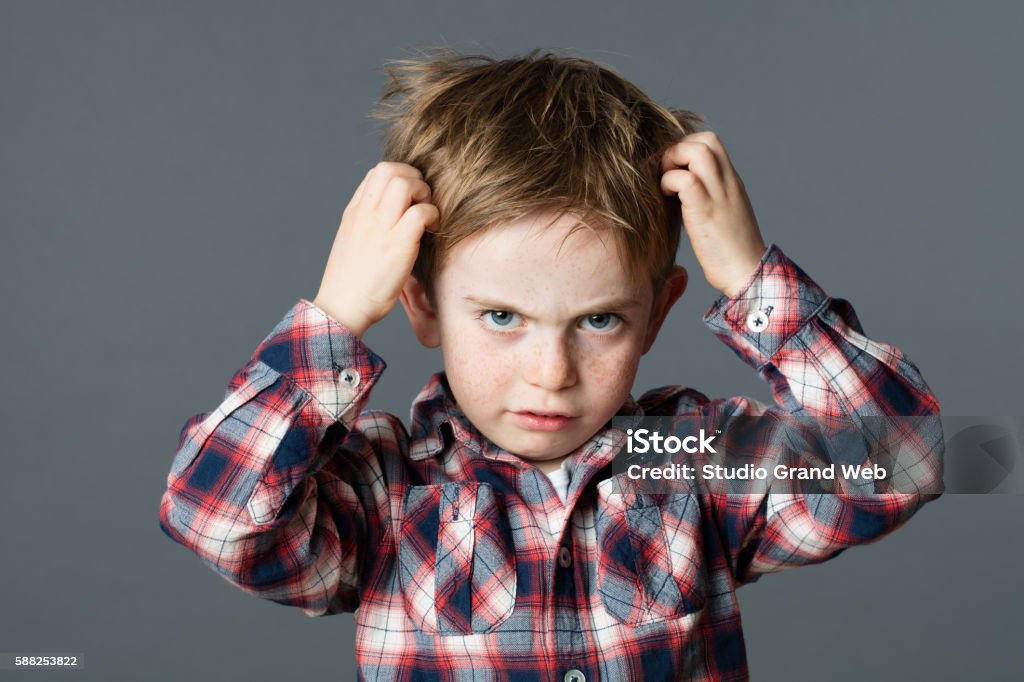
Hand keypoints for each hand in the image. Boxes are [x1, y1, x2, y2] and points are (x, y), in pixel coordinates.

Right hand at [313, 162, 438, 336]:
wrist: (342, 308)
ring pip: (404, 183)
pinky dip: (432, 215)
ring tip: (427, 215)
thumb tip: (391, 215)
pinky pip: (420, 212)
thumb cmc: (351, 282)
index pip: (376, 173)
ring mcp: (380, 228)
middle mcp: (365, 214)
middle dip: (414, 178)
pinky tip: (432, 231)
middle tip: (422, 202)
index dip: (400, 177)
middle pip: (390, 169)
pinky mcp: (397, 245)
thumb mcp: (353, 242)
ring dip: (423, 193)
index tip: (410, 198)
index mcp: (354, 212)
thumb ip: (368, 223)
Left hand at [660, 131, 766, 297]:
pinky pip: (685, 180)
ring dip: (673, 161)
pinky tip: (666, 197)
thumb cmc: (729, 251)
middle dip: (678, 148)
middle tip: (666, 173)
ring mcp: (718, 195)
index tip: (673, 168)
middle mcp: (727, 182)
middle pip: (706, 139)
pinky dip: (670, 182)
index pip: (712, 143)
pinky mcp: (706, 211)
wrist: (746, 274)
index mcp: (731, 182)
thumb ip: (707, 197)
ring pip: (697, 151)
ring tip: (665, 184)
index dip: (686, 146)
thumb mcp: (721, 214)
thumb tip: (680, 192)